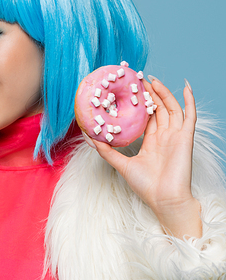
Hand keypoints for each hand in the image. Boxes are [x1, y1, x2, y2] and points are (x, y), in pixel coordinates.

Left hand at [84, 77, 201, 239]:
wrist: (164, 199)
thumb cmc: (146, 186)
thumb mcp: (121, 166)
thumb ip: (107, 152)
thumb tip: (90, 139)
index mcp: (151, 143)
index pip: (146, 118)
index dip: (140, 104)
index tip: (130, 91)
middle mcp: (164, 137)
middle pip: (158, 110)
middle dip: (150, 94)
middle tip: (139, 79)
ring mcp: (176, 136)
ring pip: (171, 108)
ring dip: (164, 93)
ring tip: (153, 80)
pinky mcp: (186, 138)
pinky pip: (190, 115)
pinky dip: (189, 101)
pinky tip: (185, 87)